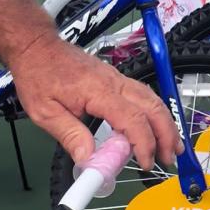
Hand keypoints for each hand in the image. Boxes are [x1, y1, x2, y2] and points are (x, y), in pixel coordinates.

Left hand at [9, 37, 182, 170]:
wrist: (37, 46)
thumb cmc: (38, 75)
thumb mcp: (45, 112)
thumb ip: (69, 135)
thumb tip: (88, 158)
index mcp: (99, 91)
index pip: (132, 119)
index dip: (143, 143)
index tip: (146, 163)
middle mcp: (114, 82)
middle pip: (153, 107)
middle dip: (166, 134)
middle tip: (169, 158)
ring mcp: (117, 78)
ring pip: (153, 99)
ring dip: (166, 123)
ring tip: (172, 146)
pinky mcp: (115, 78)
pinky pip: (143, 95)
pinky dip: (155, 112)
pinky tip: (156, 125)